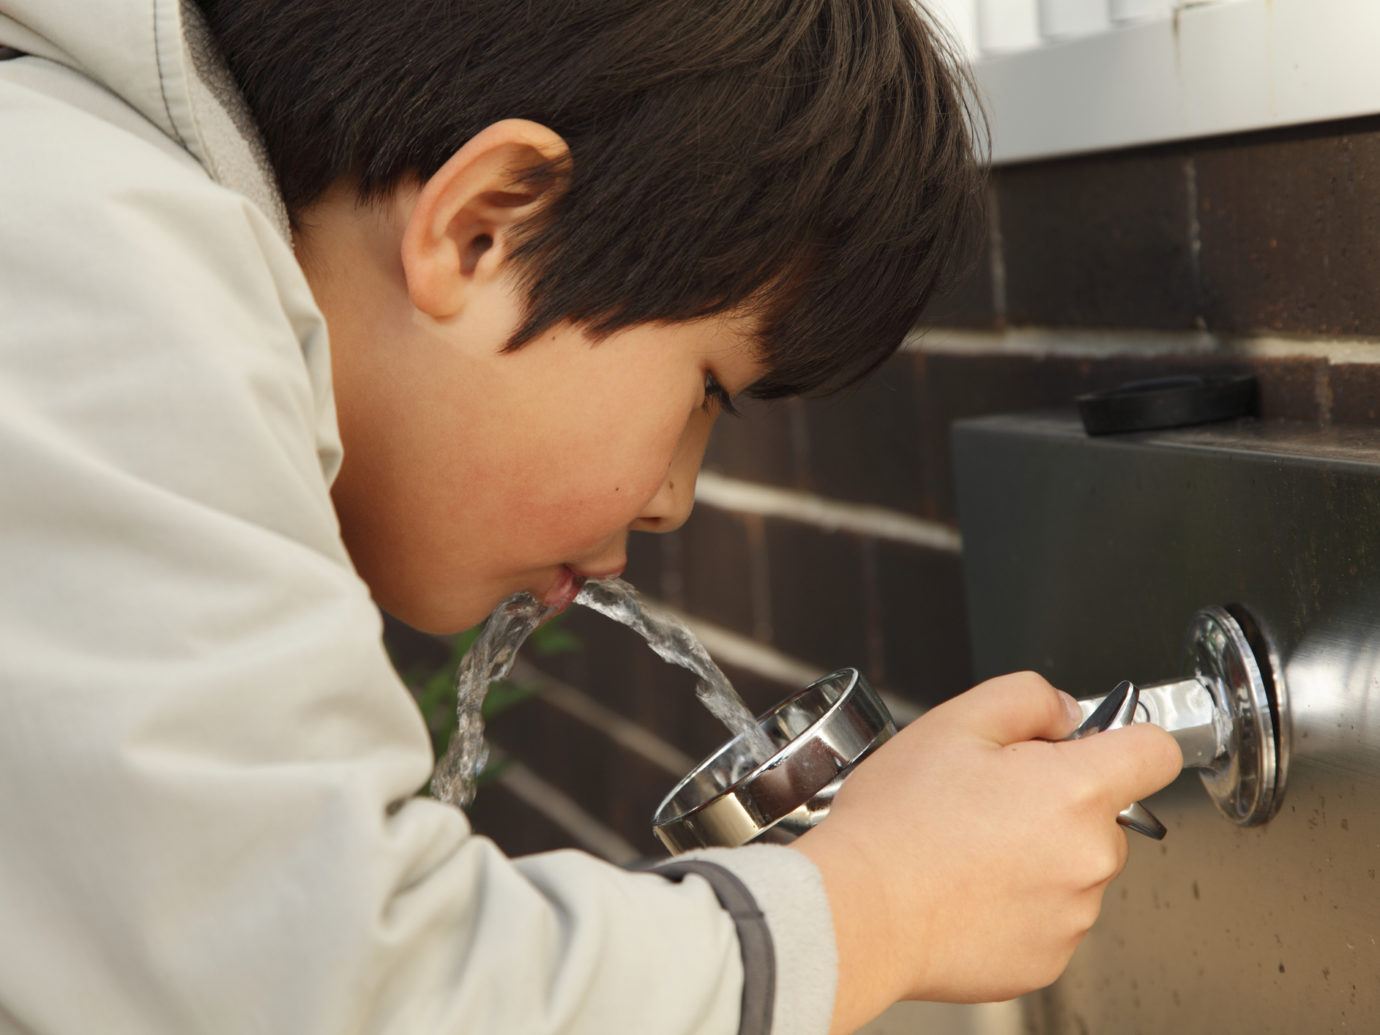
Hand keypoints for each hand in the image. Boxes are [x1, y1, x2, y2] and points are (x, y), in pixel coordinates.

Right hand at [791, 671, 1182, 1031]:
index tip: (1092, 746)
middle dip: (1056, 802)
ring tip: (967, 851)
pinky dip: (1017, 905)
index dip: (1124, 738)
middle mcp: (1089, 858)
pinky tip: (966, 891)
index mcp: (1075, 791)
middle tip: (986, 802)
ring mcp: (1072, 917)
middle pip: (1103, 814)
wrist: (860, 910)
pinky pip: (1048, 919)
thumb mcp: (954, 722)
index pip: (1156, 752)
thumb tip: (1066, 713)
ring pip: (1073, 868)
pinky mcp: (1046, 961)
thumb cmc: (898, 822)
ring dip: (1037, 857)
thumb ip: (1027, 698)